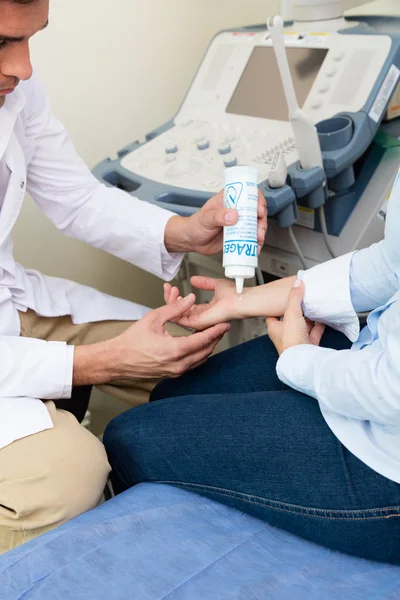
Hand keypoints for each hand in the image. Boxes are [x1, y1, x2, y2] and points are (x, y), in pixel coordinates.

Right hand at [110, 294, 229, 378]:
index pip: (204, 340)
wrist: (118, 359)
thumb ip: (175, 308)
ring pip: (201, 360)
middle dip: (215, 338)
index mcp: (175, 350)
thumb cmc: (131, 341)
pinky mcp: (172, 374)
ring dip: (208, 347)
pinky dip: (199, 354)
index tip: (225, 323)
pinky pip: (192, 365)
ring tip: (212, 334)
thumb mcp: (153, 318)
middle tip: (221, 327)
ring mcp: (176, 371)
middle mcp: (178, 364)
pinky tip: (198, 344)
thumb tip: (190, 299)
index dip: (216, 330)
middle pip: (206, 351)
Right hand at [163, 277, 238, 329]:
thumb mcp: (216, 284)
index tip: (173, 288)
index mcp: (205, 311)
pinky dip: (174, 309)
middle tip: (168, 288)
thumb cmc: (234, 294)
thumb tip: (194, 279)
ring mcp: (200, 322)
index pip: (186, 307)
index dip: (178, 298)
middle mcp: (202, 318)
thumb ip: (204, 283)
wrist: (241, 299)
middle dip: (171, 300)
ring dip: (171, 303)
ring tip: (170, 291)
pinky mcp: (199, 323)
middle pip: (180, 312)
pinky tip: (172, 300)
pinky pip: (181, 319)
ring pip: (178, 315)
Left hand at [164, 189, 266, 255]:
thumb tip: (233, 215)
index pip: (248, 192)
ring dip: (260, 233)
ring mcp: (239, 222)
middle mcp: (236, 209)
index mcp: (229, 198)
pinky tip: (255, 248)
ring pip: (256, 224)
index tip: (259, 210)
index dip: (257, 200)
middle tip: (259, 231)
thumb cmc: (195, 225)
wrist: (191, 241)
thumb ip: (218, 216)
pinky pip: (251, 237)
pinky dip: (256, 243)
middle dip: (261, 221)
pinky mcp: (239, 234)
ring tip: (257, 241)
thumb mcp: (205, 218)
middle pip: (256, 210)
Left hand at [266, 280, 324, 355]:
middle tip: (303, 300)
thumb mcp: (291, 314)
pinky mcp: (309, 345)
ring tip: (314, 306)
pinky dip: (319, 326)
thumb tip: (297, 283)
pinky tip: (323, 318)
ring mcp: (297, 341)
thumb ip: (294, 298)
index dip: (277, 307)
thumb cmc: (291, 340)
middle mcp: (285, 335)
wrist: (303, 359)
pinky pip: (314, 333)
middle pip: (290, 320)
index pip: (273, 316)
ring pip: (303, 326)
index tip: (283, 299)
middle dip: (297, 311)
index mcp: (275, 329)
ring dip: (309, 318)